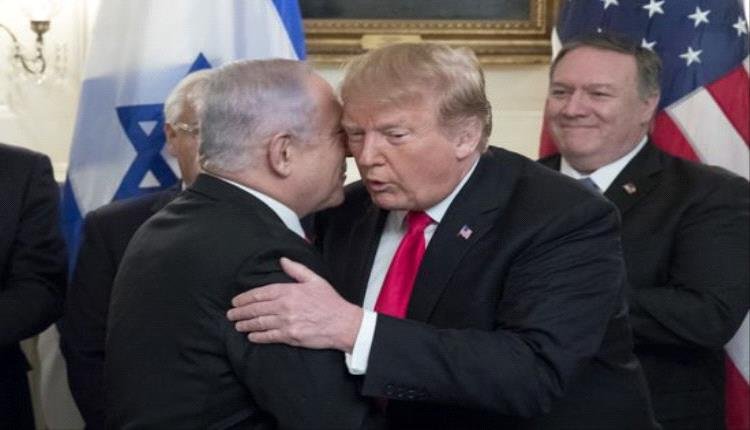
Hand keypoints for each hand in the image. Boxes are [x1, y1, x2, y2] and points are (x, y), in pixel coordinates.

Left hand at [227, 257, 362, 352]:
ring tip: (237, 325)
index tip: (235, 301)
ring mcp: (287, 322)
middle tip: (230, 314)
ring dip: (246, 324)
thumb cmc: (330, 302)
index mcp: (289, 290)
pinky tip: (251, 337)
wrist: (343, 323)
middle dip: (240, 312)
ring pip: (260, 323)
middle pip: (256, 308)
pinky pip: (269, 337)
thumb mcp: (315, 280)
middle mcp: (285, 306)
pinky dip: (258, 337)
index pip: (261, 293)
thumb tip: (282, 260)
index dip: (245, 297)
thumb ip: (297, 269)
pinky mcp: (291, 336)